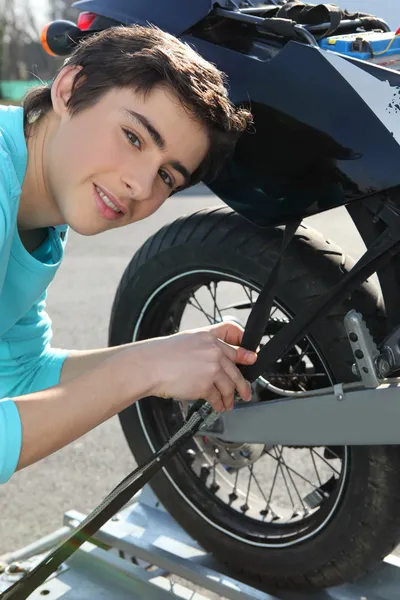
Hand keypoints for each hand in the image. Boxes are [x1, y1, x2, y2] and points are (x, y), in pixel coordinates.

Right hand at [133, 322, 256, 411]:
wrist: (150, 366)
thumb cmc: (162, 354)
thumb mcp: (187, 340)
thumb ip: (206, 346)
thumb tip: (218, 357)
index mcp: (208, 337)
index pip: (235, 339)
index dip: (246, 351)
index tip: (252, 358)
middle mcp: (214, 351)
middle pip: (236, 368)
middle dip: (243, 384)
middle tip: (246, 391)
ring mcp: (212, 368)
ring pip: (230, 386)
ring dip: (231, 397)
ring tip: (229, 403)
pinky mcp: (206, 385)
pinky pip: (218, 397)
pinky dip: (219, 404)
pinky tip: (218, 406)